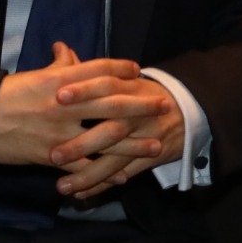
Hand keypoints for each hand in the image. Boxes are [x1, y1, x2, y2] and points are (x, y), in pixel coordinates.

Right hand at [0, 43, 168, 167]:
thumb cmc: (4, 97)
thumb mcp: (32, 76)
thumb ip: (58, 67)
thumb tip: (68, 49)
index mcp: (59, 81)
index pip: (97, 70)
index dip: (119, 67)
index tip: (137, 69)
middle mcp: (64, 104)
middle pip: (110, 102)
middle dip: (140, 104)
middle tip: (163, 105)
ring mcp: (59, 132)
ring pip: (104, 137)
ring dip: (133, 144)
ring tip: (155, 146)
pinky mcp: (50, 156)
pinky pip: (83, 166)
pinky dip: (103, 173)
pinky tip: (121, 177)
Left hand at [49, 73, 186, 197]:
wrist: (188, 111)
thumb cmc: (144, 93)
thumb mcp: (123, 77)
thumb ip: (88, 69)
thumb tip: (58, 48)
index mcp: (129, 89)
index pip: (106, 85)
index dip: (85, 89)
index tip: (59, 96)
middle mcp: (136, 114)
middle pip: (110, 129)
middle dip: (82, 144)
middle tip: (53, 155)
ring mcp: (144, 138)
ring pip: (116, 159)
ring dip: (89, 175)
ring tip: (62, 187)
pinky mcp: (150, 158)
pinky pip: (124, 174)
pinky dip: (103, 185)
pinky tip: (80, 194)